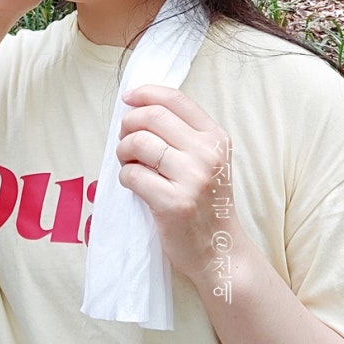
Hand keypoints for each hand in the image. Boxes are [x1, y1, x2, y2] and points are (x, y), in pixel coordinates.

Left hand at [117, 84, 239, 282]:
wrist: (220, 250)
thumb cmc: (207, 202)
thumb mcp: (208, 160)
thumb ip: (184, 134)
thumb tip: (138, 107)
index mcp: (216, 138)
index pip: (176, 99)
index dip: (146, 92)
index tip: (128, 97)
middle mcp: (207, 154)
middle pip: (152, 116)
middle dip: (129, 123)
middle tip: (126, 140)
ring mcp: (192, 179)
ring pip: (138, 143)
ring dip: (123, 151)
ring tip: (129, 163)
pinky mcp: (173, 203)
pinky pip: (132, 175)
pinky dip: (125, 177)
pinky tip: (134, 184)